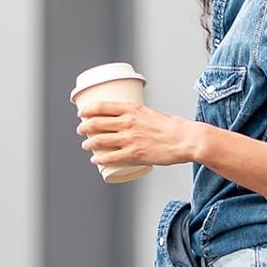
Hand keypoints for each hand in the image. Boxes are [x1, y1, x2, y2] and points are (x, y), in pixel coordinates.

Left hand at [76, 102, 201, 172]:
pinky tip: (95, 159)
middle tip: (81, 130)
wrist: (185, 140)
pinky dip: (100, 158)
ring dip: (89, 143)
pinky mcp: (134, 154)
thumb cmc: (173, 128)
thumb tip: (133, 123)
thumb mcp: (153, 114)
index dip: (88, 110)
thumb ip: (140, 117)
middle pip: (97, 123)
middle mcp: (128, 122)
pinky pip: (111, 157)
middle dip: (85, 127)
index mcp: (132, 109)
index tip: (82, 113)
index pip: (102, 106)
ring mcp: (130, 139)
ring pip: (100, 140)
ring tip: (86, 145)